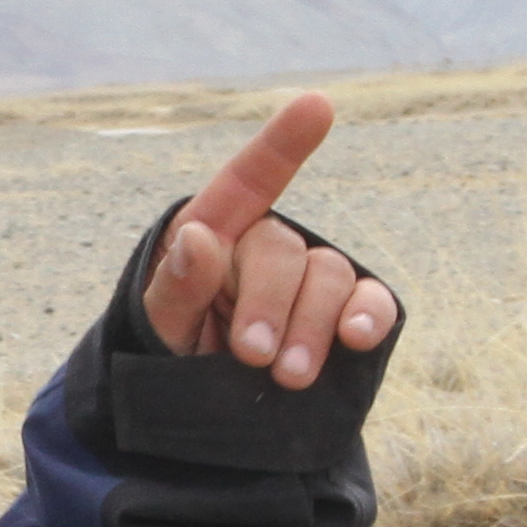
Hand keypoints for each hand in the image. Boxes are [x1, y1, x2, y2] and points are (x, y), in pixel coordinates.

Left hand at [142, 93, 395, 387]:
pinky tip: (356, 338)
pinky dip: (369, 315)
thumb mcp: (155, 329)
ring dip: (312, 324)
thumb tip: (198, 240)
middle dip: (269, 302)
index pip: (247, 180)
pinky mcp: (347, 318)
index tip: (318, 105)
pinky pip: (371, 301)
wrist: (204, 421)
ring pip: (329, 274)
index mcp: (214, 234)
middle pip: (283, 248)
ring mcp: (310, 282)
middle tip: (252, 356)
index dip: (282, 144)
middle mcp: (266, 249)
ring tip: (289, 376)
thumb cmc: (170, 358)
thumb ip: (175, 287)